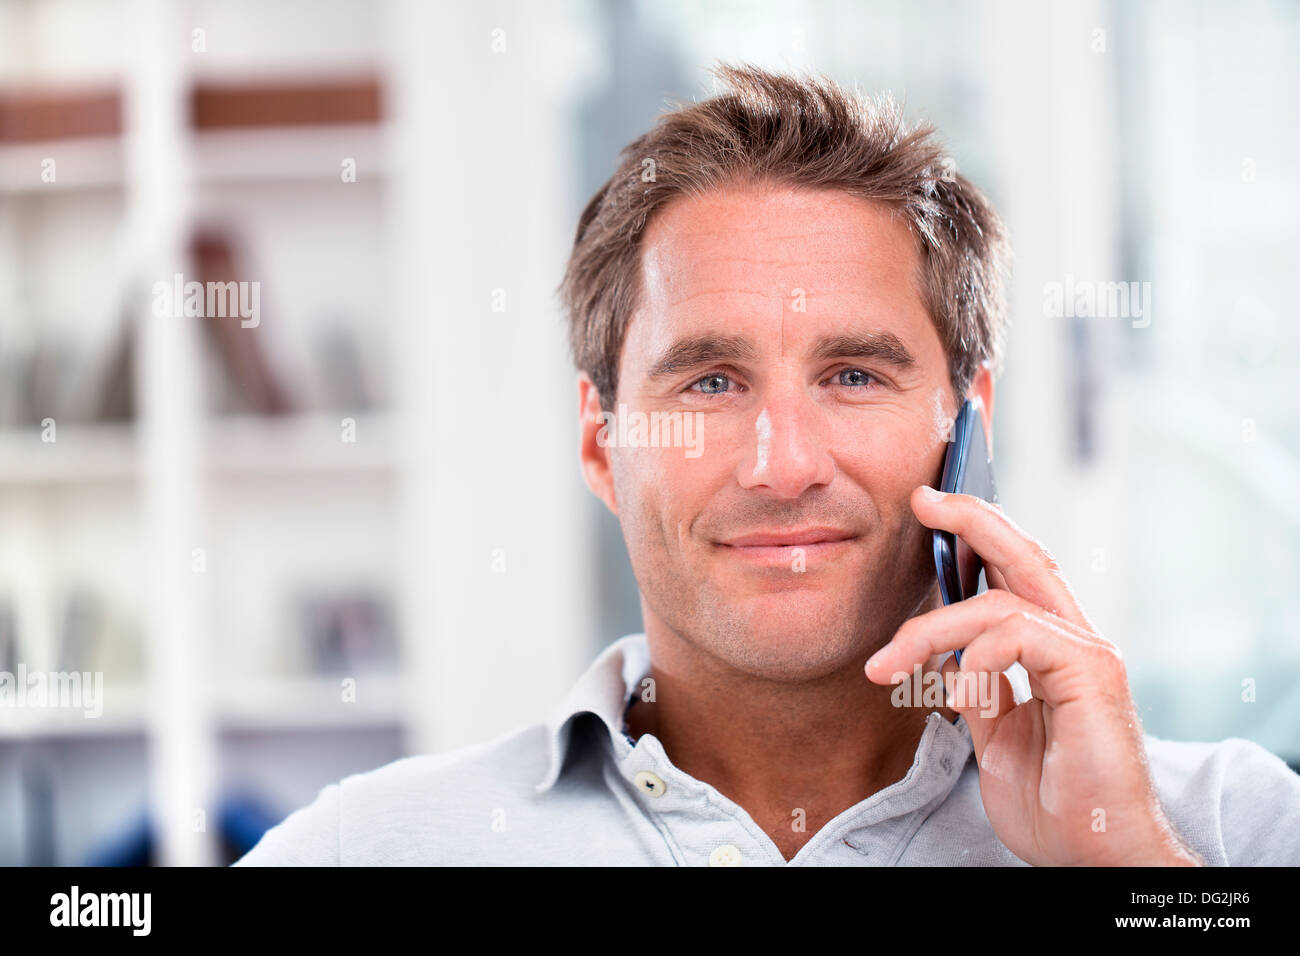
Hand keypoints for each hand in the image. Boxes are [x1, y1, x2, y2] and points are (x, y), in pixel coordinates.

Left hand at [864, 485, 1201, 866]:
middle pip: (1025, 556)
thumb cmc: (1055, 804)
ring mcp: (1089, 655)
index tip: (929, 512)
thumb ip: (981, 689)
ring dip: (931, 628)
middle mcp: (1075, 643)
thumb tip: (950, 659)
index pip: (1014, 576)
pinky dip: (975, 657)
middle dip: (973, 519)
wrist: (1094, 854)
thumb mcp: (997, 737)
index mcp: (1052, 652)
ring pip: (1002, 601)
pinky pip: (1018, 635)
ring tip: (889, 664)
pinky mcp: (1093, 674)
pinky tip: (959, 692)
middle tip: (924, 499)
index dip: (976, 537)